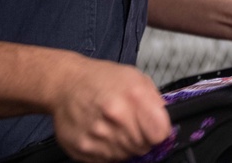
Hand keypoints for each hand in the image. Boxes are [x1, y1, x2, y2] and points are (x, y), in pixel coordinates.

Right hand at [49, 58, 171, 162]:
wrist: (66, 83)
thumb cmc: (101, 79)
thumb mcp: (135, 77)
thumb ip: (154, 100)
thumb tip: (166, 122)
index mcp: (133, 96)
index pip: (160, 133)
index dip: (159, 131)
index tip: (154, 127)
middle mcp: (116, 116)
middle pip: (143, 146)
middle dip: (140, 137)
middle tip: (128, 122)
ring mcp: (98, 134)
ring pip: (126, 155)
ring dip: (123, 144)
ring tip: (112, 125)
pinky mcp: (83, 148)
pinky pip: (107, 160)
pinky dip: (107, 150)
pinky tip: (101, 132)